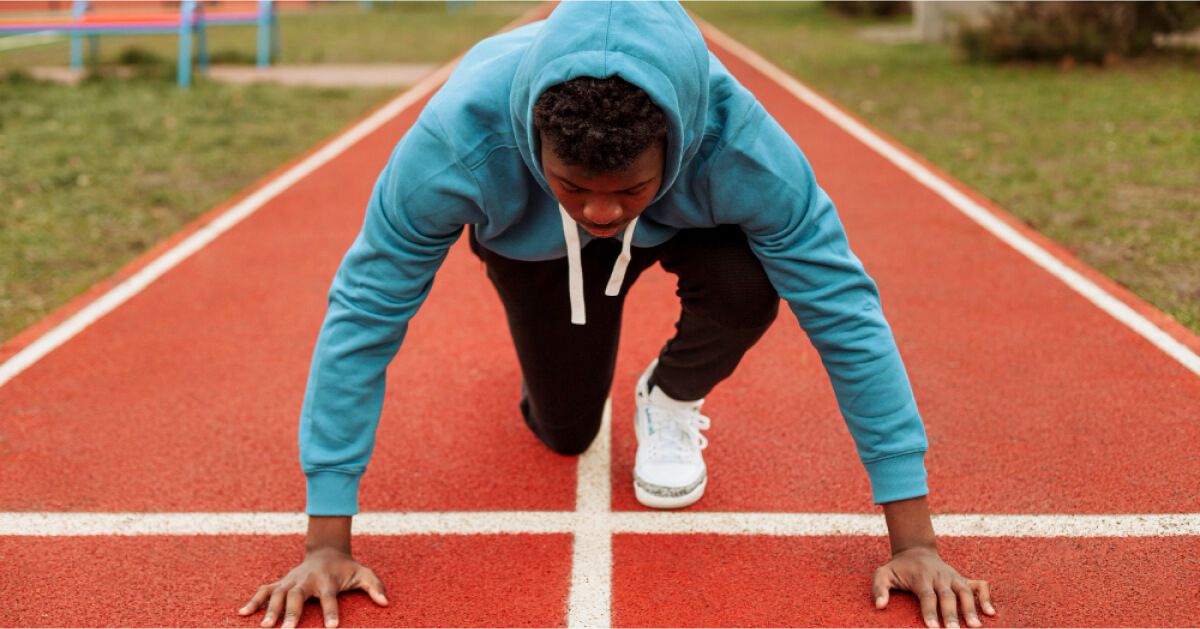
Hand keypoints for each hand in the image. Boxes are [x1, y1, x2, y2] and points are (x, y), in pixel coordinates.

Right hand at [238, 547, 388, 627]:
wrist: (326, 551)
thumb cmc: (345, 568)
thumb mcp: (363, 573)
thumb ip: (374, 586)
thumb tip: (385, 602)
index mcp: (327, 580)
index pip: (330, 597)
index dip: (331, 612)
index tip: (333, 627)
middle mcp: (306, 579)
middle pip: (298, 596)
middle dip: (293, 613)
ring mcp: (291, 580)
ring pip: (278, 594)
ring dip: (270, 609)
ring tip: (265, 626)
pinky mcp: (281, 582)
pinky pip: (264, 590)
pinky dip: (253, 601)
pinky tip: (242, 614)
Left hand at [872, 546, 995, 627]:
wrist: (915, 550)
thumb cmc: (899, 568)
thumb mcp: (883, 574)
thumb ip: (879, 588)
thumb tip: (879, 605)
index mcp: (921, 577)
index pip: (927, 596)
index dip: (930, 612)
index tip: (932, 627)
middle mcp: (939, 577)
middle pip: (948, 596)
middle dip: (951, 614)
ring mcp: (952, 577)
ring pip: (964, 592)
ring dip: (971, 608)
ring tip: (975, 625)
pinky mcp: (962, 579)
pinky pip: (978, 586)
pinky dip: (985, 597)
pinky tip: (990, 612)